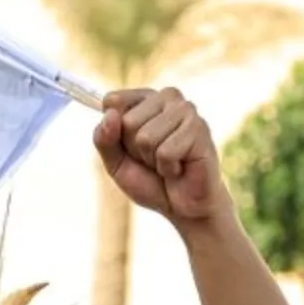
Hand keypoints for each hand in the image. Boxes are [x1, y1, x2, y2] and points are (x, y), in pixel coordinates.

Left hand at [95, 88, 231, 224]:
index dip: (115, 132)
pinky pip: (165, 152)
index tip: (129, 145)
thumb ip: (104, 140)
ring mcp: (186, 110)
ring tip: (168, 163)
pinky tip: (180, 168)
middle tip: (153, 159)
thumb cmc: (151, 181)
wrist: (183, 206)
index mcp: (146, 99)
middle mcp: (168, 97)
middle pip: (128, 121)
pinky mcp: (199, 128)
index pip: (112, 101)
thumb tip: (109, 114)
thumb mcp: (116, 164)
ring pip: (146, 137)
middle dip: (135, 150)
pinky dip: (167, 168)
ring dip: (152, 160)